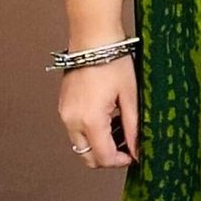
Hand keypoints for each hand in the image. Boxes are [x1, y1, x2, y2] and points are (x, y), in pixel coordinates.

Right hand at [58, 55, 138, 169]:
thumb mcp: (130, 97)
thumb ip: (133, 128)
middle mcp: (72, 120)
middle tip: (127, 145)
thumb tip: (137, 150)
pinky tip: (108, 117)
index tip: (134, 155)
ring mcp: (65, 114)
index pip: (104, 157)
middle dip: (108, 156)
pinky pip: (76, 130)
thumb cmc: (113, 63)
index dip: (121, 161)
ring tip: (120, 127)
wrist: (93, 39)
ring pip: (81, 145)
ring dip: (99, 145)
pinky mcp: (63, 106)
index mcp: (90, 120)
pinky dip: (91, 132)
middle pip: (88, 157)